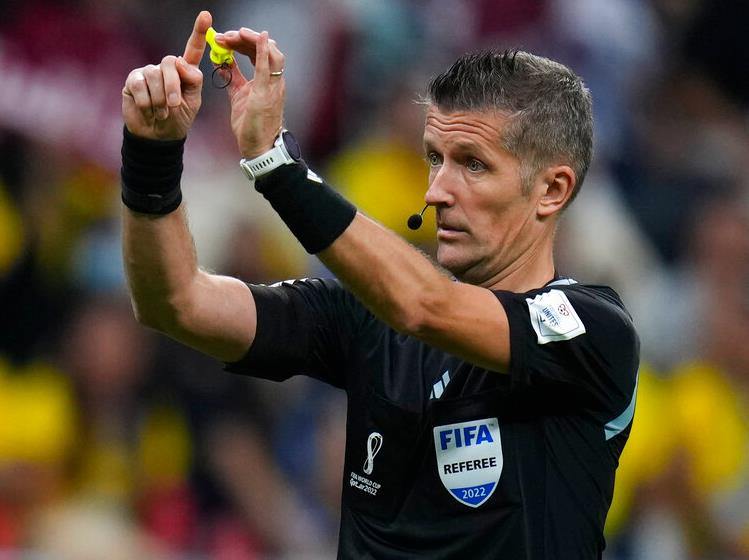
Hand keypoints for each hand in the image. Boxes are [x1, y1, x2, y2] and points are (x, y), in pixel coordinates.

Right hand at [122, 11, 210, 139]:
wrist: (158, 136)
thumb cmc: (178, 118)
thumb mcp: (193, 102)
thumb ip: (193, 81)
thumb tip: (179, 61)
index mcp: (185, 71)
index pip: (192, 49)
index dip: (199, 32)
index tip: (206, 15)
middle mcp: (166, 67)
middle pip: (170, 63)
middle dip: (173, 87)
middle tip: (174, 106)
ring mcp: (148, 72)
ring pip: (155, 75)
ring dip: (160, 99)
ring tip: (161, 112)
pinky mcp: (133, 80)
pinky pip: (140, 85)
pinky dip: (147, 102)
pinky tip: (148, 109)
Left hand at [214, 28, 285, 157]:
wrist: (259, 147)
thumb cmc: (251, 125)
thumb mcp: (238, 95)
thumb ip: (232, 77)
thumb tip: (221, 60)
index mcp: (267, 81)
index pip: (258, 52)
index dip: (242, 42)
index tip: (224, 39)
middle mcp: (274, 81)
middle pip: (265, 48)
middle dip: (245, 38)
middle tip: (225, 36)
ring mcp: (273, 86)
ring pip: (271, 52)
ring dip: (253, 40)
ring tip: (236, 34)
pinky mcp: (267, 94)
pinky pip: (267, 67)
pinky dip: (263, 50)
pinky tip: (258, 36)